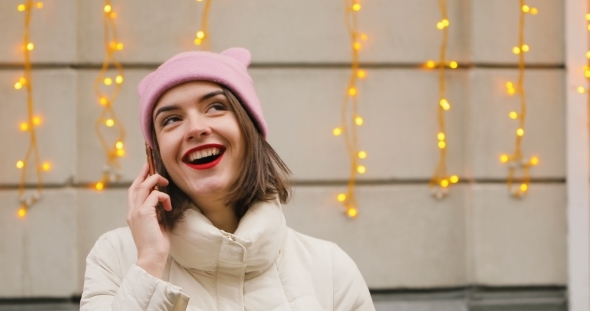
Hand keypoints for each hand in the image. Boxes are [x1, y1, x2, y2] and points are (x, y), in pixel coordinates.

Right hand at [127, 163, 171, 278]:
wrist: (151, 257)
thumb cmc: (156, 245)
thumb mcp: (156, 225)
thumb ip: (156, 214)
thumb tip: (163, 205)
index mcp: (133, 215)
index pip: (133, 193)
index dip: (139, 180)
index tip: (145, 171)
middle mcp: (132, 212)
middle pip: (135, 186)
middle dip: (143, 174)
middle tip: (150, 165)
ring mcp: (136, 212)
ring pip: (144, 187)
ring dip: (155, 181)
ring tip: (165, 183)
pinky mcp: (144, 213)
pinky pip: (155, 196)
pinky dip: (163, 197)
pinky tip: (168, 206)